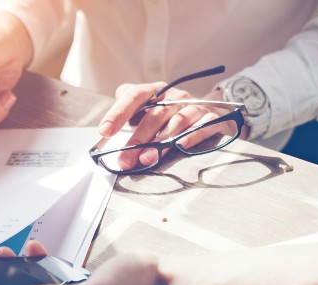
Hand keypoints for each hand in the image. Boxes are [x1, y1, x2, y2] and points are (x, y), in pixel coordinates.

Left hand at [99, 85, 242, 169]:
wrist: (211, 111)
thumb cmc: (171, 115)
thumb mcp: (148, 110)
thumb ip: (128, 116)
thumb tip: (106, 132)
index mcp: (156, 91)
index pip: (134, 96)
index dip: (118, 112)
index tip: (105, 130)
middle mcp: (174, 97)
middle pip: (154, 115)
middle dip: (137, 140)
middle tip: (124, 160)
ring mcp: (194, 107)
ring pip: (176, 123)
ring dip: (160, 143)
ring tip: (146, 160)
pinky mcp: (212, 118)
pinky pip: (202, 126)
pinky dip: (191, 136)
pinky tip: (180, 147)